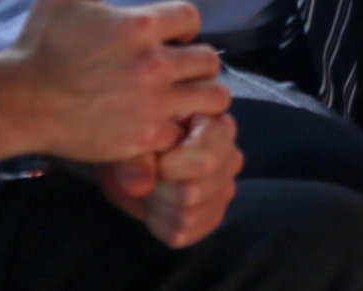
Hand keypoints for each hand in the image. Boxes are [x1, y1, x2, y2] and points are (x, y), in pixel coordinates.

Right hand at [7, 0, 228, 165]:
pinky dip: (180, 129)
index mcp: (138, 26)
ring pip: (212, 96)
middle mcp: (152, 63)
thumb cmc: (37, 48)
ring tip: (185, 97)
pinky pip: (185, 131)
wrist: (16, 104)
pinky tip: (164, 124)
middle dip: (198, 62)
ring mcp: (151, 103)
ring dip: (202, 95)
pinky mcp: (143, 137)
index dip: (185, 25)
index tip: (174, 37)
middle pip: (209, 59)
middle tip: (181, 70)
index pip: (191, 17)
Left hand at [96, 112, 241, 249]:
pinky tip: (156, 203)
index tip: (154, 156)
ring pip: (187, 216)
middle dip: (158, 188)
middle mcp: (230, 159)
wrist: (131, 159)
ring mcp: (224, 191)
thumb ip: (136, 155)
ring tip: (151, 186)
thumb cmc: (138, 140)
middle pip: (193, 193)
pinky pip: (181, 234)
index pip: (206, 159)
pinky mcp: (211, 218)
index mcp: (220, 128)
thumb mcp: (131, 136)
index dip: (169, 166)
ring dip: (157, 205)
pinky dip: (158, 223)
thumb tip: (142, 187)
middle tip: (148, 172)